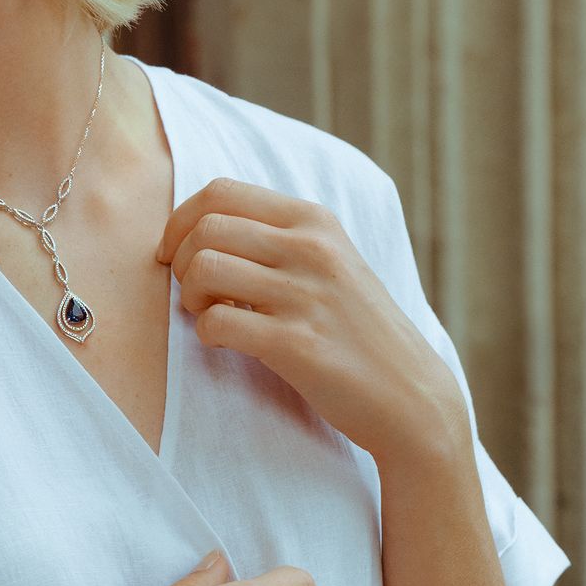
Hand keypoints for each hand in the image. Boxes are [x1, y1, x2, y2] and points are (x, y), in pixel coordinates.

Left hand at [156, 178, 459, 461]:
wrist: (409, 394)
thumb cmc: (357, 330)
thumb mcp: (331, 262)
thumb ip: (279, 238)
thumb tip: (201, 226)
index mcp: (314, 221)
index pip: (220, 192)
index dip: (180, 221)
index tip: (176, 252)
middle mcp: (311, 249)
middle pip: (205, 227)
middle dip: (180, 261)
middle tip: (193, 292)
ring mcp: (305, 296)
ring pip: (205, 268)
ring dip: (189, 296)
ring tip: (207, 315)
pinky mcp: (297, 345)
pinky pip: (217, 323)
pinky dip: (207, 334)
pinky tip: (226, 343)